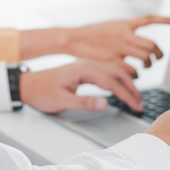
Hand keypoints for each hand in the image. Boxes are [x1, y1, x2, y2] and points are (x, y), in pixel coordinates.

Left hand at [19, 59, 142, 113]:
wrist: (28, 84)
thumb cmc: (42, 92)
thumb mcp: (62, 101)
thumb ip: (84, 102)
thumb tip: (105, 103)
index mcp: (83, 69)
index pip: (112, 81)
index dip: (127, 94)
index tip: (136, 105)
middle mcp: (86, 64)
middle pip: (117, 71)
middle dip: (132, 87)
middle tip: (140, 103)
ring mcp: (86, 64)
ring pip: (114, 69)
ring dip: (127, 82)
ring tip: (135, 97)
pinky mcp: (84, 68)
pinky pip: (107, 70)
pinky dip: (119, 78)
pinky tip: (122, 86)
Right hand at [64, 15, 169, 66]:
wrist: (73, 39)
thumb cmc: (91, 33)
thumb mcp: (110, 25)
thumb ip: (125, 29)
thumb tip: (136, 34)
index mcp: (125, 24)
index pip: (150, 19)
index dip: (167, 20)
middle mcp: (124, 34)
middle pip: (152, 44)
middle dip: (158, 54)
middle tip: (157, 58)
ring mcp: (119, 47)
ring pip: (145, 57)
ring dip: (149, 64)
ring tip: (146, 66)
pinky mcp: (113, 60)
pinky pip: (132, 69)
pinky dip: (135, 74)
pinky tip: (133, 75)